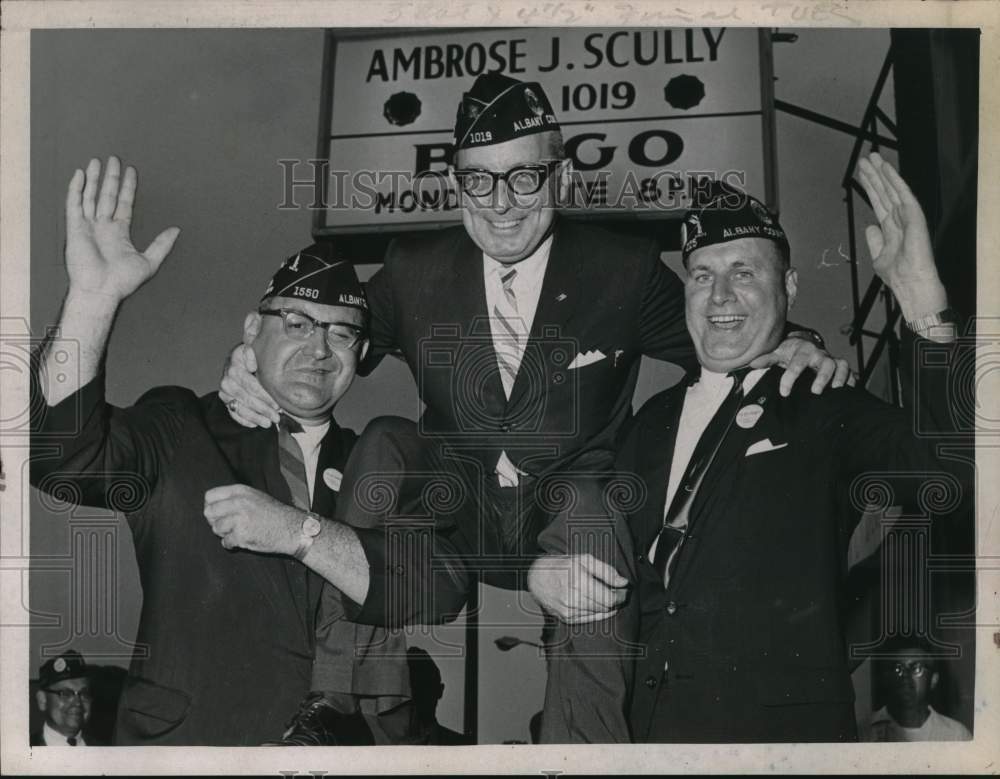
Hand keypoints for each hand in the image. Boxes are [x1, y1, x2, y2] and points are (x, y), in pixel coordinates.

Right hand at [65, 157, 178, 302]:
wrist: (101, 291)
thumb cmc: (122, 281)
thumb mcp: (149, 261)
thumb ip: (162, 244)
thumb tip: (177, 230)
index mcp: (119, 232)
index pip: (123, 203)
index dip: (127, 187)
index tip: (131, 171)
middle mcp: (103, 227)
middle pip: (106, 195)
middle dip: (110, 177)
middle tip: (114, 159)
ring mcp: (88, 226)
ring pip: (90, 196)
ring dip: (93, 179)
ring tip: (97, 161)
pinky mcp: (75, 228)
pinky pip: (74, 204)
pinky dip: (76, 189)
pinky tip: (80, 174)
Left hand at [203, 484, 301, 554]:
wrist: (292, 529)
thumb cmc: (274, 514)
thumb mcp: (255, 497)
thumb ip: (235, 499)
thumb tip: (211, 506)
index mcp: (240, 491)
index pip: (210, 496)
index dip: (211, 506)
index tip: (219, 513)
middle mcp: (238, 503)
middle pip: (209, 512)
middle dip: (215, 521)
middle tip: (227, 526)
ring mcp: (240, 519)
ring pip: (216, 528)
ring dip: (224, 533)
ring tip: (238, 532)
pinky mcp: (242, 535)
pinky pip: (225, 542)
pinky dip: (232, 544)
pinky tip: (242, 540)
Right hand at [218, 344, 280, 427]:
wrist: (242, 359)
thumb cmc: (256, 354)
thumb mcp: (256, 345)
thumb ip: (254, 345)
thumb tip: (252, 358)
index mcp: (235, 362)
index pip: (251, 383)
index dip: (264, 394)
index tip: (277, 403)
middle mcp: (227, 377)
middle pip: (247, 397)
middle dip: (263, 408)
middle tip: (277, 415)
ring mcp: (225, 390)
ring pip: (240, 407)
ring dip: (255, 417)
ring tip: (269, 423)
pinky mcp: (225, 400)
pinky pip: (233, 413)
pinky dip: (244, 420)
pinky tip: (255, 424)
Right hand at [527, 553, 628, 623]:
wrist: (537, 578)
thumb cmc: (562, 566)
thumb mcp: (584, 560)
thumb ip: (606, 571)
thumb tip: (623, 583)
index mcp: (579, 582)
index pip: (609, 599)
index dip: (621, 596)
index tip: (624, 590)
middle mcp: (574, 599)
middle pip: (605, 607)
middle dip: (614, 600)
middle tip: (615, 591)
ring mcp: (569, 611)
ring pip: (598, 614)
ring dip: (605, 606)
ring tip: (603, 594)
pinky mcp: (567, 618)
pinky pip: (589, 619)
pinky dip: (596, 612)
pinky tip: (595, 603)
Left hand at [750, 337, 850, 395]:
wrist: (805, 343)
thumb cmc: (790, 351)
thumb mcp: (778, 353)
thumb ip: (767, 358)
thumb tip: (752, 363)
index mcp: (802, 351)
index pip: (797, 364)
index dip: (790, 378)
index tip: (784, 392)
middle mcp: (819, 354)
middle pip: (825, 363)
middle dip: (821, 377)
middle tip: (815, 391)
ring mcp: (831, 359)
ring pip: (840, 365)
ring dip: (839, 377)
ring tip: (835, 389)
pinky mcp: (840, 366)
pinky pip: (850, 371)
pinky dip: (851, 379)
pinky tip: (849, 389)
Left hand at [855, 152, 946, 319]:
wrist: (913, 288)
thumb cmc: (898, 277)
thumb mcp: (878, 258)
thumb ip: (874, 241)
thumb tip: (870, 226)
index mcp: (891, 228)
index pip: (879, 202)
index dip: (870, 187)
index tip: (861, 173)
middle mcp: (900, 220)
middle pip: (884, 193)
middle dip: (874, 176)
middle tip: (865, 157)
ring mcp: (908, 218)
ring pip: (893, 190)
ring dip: (883, 173)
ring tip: (872, 157)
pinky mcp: (915, 219)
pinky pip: (904, 196)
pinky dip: (895, 182)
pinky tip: (887, 170)